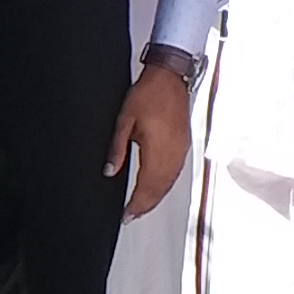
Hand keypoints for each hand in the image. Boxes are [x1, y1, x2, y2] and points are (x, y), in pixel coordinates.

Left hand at [107, 58, 191, 218]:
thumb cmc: (149, 94)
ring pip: (169, 183)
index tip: (126, 215)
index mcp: (158, 150)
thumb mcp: (125, 119)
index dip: (137, 204)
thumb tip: (110, 171)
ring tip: (142, 207)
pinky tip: (157, 188)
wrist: (170, 77)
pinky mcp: (184, 145)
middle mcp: (173, 154)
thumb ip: (117, 148)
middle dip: (145, 205)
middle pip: (160, 189)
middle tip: (131, 216)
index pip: (147, 187)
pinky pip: (175, 173)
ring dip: (155, 198)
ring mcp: (181, 150)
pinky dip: (165, 185)